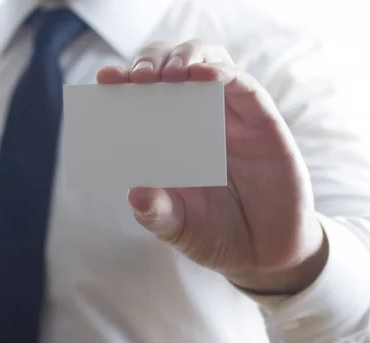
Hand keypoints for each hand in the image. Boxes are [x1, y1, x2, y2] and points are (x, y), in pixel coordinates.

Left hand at [96, 40, 327, 294]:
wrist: (263, 256)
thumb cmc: (215, 235)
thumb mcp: (177, 227)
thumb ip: (156, 212)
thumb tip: (134, 192)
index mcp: (170, 140)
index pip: (144, 97)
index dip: (125, 81)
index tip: (106, 78)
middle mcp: (199, 122)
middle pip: (174, 68)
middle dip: (154, 61)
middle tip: (141, 77)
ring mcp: (231, 119)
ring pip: (210, 63)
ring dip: (187, 59)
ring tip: (170, 74)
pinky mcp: (263, 124)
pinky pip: (245, 87)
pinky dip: (223, 74)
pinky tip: (204, 76)